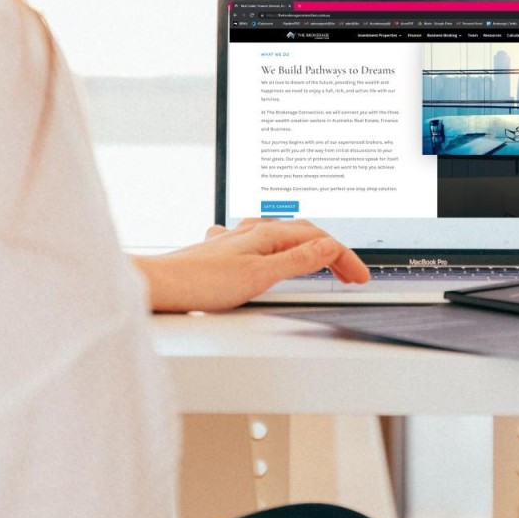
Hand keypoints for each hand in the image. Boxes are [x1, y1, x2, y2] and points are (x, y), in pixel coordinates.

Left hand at [133, 218, 368, 312]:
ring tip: (322, 262)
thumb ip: (296, 260)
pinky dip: (280, 251)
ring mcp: (236, 241)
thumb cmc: (200, 282)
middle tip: (351, 274)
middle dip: (332, 252)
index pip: (318, 240)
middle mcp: (251, 231)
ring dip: (308, 248)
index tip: (360, 276)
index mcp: (265, 233)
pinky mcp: (223, 254)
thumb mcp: (259, 275)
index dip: (344, 258)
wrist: (158, 285)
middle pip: (304, 234)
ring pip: (283, 237)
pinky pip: (261, 244)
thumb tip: (329, 247)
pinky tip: (271, 255)